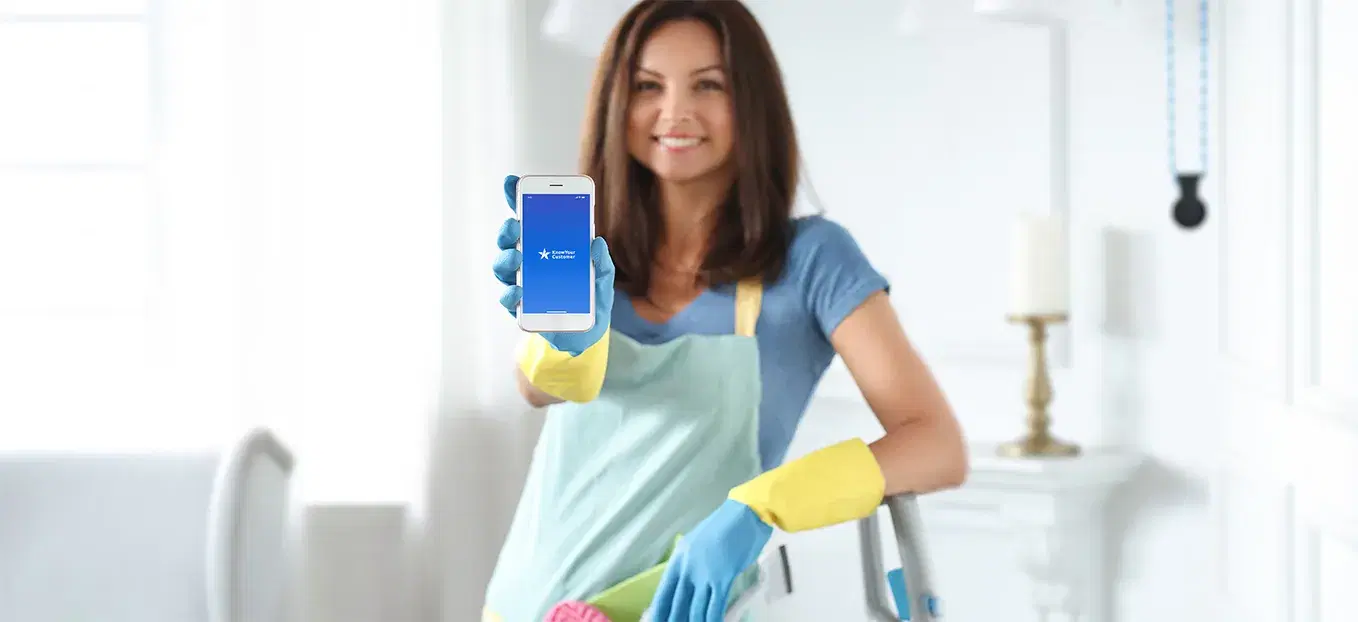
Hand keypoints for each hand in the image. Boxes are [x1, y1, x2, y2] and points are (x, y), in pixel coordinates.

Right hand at [492, 174, 614, 355]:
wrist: (586, 334)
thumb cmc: (591, 298)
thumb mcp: (602, 278)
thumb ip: (602, 262)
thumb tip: (597, 242)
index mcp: (546, 246)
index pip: (527, 218)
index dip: (516, 199)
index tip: (511, 183)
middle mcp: (528, 261)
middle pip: (509, 240)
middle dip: (508, 231)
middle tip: (515, 227)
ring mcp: (521, 283)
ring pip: (503, 267)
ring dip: (505, 260)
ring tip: (515, 259)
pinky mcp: (521, 307)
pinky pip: (508, 298)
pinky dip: (510, 294)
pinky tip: (518, 291)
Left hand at [649, 499, 773, 621]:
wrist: (745, 515)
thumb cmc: (725, 528)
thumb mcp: (698, 544)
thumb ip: (690, 564)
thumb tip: (688, 585)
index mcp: (679, 558)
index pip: (664, 591)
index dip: (659, 610)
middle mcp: (688, 567)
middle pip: (677, 603)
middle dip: (675, 620)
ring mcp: (704, 574)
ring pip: (695, 609)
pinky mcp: (723, 578)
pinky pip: (714, 607)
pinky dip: (712, 620)